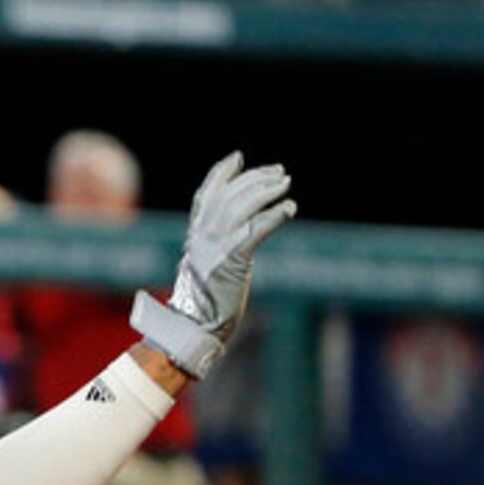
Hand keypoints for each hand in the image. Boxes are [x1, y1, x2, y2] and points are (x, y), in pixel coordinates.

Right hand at [134, 152, 293, 377]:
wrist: (194, 327)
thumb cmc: (203, 303)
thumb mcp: (206, 266)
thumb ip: (215, 246)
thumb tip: (235, 234)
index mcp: (194, 236)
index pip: (205, 195)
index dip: (221, 173)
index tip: (238, 157)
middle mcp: (201, 237)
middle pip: (228, 195)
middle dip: (254, 179)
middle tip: (279, 172)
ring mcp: (215, 248)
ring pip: (240, 207)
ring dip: (265, 191)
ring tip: (285, 183)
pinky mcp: (231, 261)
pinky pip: (255, 230)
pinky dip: (274, 215)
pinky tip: (289, 207)